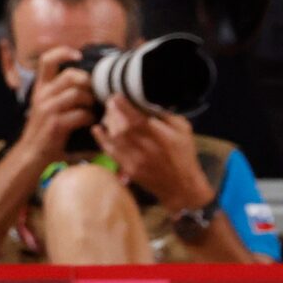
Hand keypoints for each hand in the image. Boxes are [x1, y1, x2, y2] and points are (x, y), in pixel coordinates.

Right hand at [16, 54, 96, 174]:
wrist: (32, 153)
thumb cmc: (45, 129)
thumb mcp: (46, 105)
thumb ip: (60, 91)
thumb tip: (87, 80)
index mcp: (40, 88)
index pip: (47, 60)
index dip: (63, 52)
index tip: (78, 55)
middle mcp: (42, 95)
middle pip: (70, 75)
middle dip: (87, 81)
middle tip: (93, 92)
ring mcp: (48, 109)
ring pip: (78, 94)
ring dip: (91, 101)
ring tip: (93, 109)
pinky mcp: (56, 124)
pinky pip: (81, 114)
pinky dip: (90, 118)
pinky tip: (90, 122)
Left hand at [97, 97, 216, 211]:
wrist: (182, 186)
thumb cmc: (184, 155)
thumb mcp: (183, 129)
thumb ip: (165, 115)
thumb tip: (147, 102)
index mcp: (159, 135)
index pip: (135, 118)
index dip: (122, 105)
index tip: (116, 96)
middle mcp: (145, 147)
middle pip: (121, 126)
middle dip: (113, 111)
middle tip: (112, 103)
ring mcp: (135, 160)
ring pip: (114, 138)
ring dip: (108, 122)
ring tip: (110, 114)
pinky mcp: (129, 168)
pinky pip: (110, 152)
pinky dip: (102, 139)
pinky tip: (97, 129)